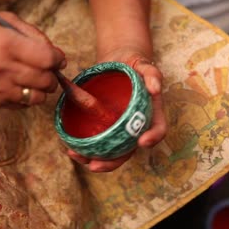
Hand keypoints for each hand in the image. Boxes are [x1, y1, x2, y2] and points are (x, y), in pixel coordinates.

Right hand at [0, 12, 65, 106]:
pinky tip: (20, 84)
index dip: (58, 59)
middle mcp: (2, 69)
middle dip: (52, 75)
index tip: (57, 58)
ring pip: (39, 97)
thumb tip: (57, 55)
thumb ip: (34, 34)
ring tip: (34, 78)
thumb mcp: (5, 21)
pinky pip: (25, 105)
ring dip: (42, 89)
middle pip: (46, 80)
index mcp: (6, 44)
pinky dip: (28, 96)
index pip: (47, 59)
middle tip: (46, 68)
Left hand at [67, 47, 166, 171]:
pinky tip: (70, 147)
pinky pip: (97, 141)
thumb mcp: (144, 64)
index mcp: (151, 113)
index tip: (142, 142)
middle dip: (112, 162)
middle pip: (128, 150)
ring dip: (93, 159)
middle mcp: (135, 127)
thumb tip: (155, 88)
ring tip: (75, 155)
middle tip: (94, 165)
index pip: (158, 129)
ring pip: (110, 151)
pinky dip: (84, 147)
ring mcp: (119, 129)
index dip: (152, 138)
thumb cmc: (134, 64)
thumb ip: (152, 73)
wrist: (118, 62)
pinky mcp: (104, 126)